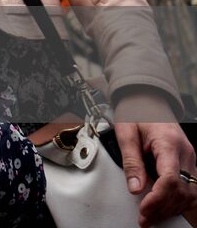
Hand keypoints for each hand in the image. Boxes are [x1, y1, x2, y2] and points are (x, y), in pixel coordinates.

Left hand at [112, 90, 196, 225]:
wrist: (147, 100)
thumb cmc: (136, 114)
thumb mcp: (126, 133)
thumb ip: (131, 161)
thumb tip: (135, 188)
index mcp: (169, 143)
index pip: (171, 178)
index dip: (158, 198)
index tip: (144, 209)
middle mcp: (185, 152)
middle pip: (182, 190)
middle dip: (163, 208)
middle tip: (144, 219)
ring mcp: (190, 158)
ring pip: (190, 193)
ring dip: (171, 207)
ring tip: (151, 216)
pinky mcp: (189, 163)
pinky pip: (190, 188)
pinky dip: (177, 200)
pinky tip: (163, 207)